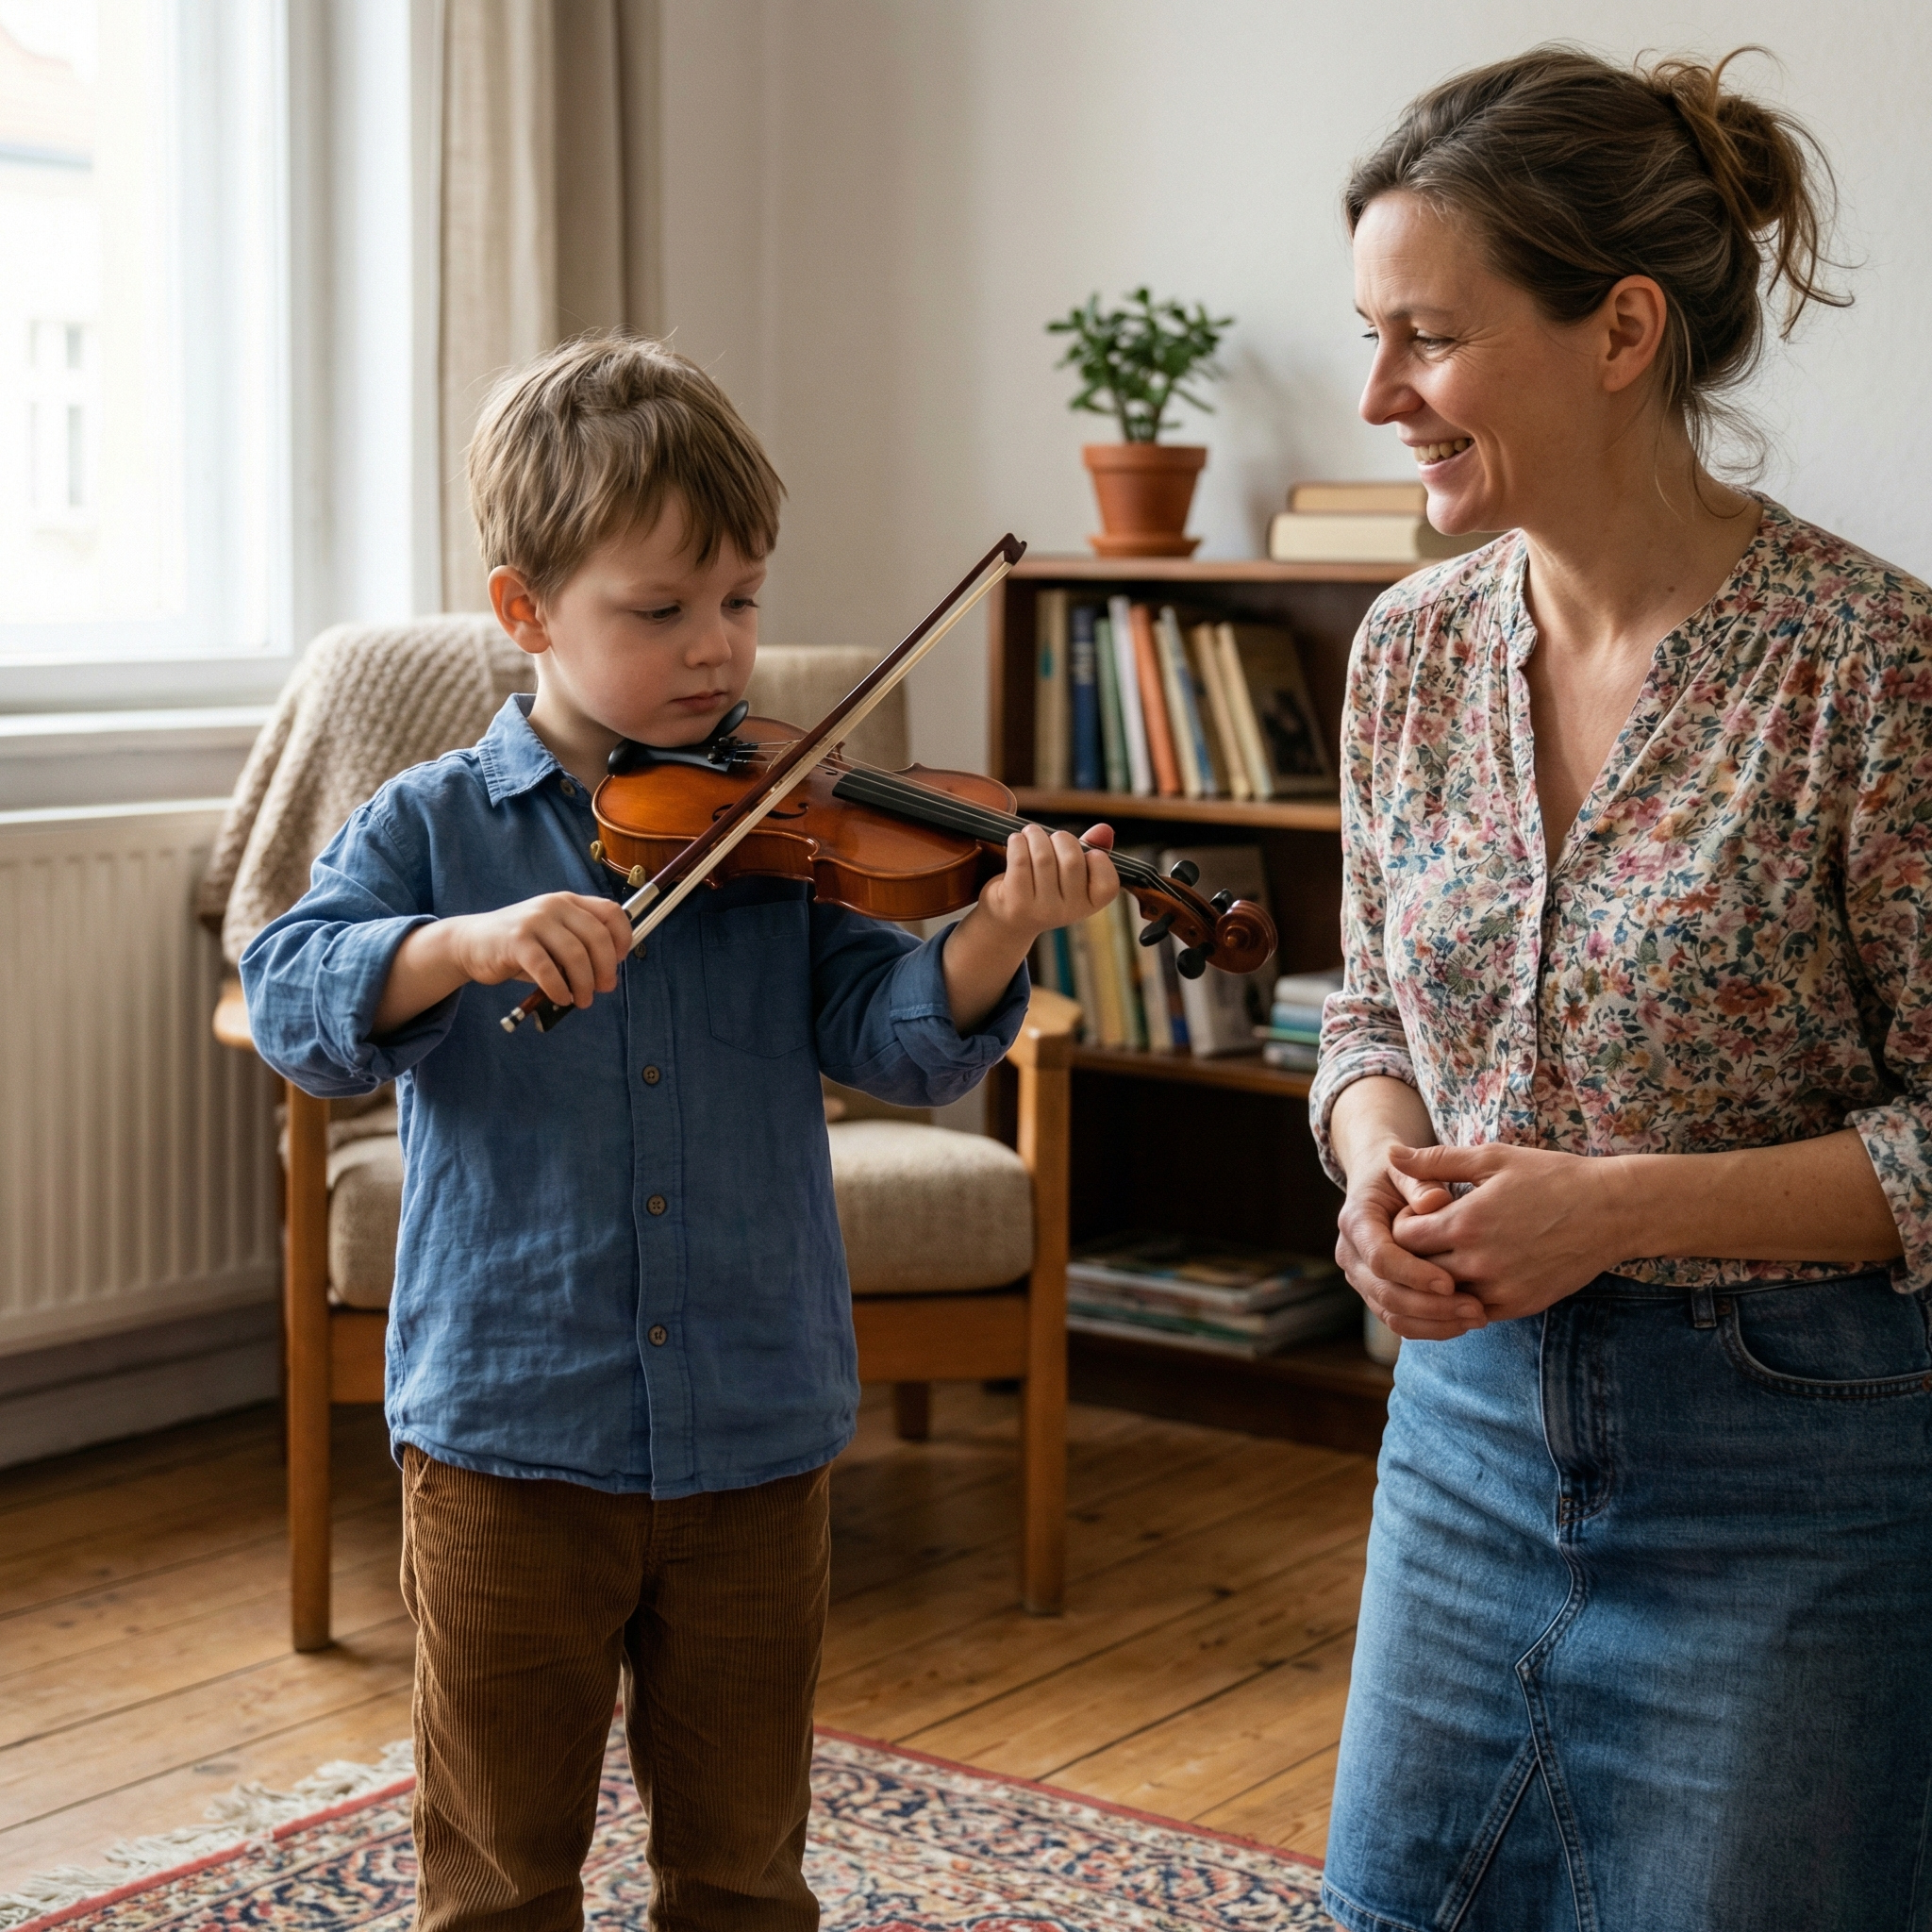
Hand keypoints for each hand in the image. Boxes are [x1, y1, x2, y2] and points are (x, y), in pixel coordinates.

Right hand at [447, 892, 635, 1009]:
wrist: (471, 943)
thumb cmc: (520, 946)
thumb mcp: (554, 938)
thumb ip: (580, 947)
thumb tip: (608, 975)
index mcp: (569, 902)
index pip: (611, 911)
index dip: (622, 937)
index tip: (619, 961)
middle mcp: (555, 906)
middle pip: (597, 936)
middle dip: (606, 968)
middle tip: (604, 988)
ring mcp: (534, 921)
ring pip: (575, 954)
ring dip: (584, 984)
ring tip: (582, 1000)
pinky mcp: (516, 941)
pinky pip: (547, 968)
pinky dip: (559, 988)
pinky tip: (561, 998)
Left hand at [976, 822, 1119, 941]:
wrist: (1007, 921)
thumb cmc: (1045, 887)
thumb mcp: (1071, 873)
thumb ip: (1091, 850)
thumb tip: (1104, 829)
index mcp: (1090, 905)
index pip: (1108, 881)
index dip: (1098, 858)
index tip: (1084, 852)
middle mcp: (1069, 912)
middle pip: (1072, 860)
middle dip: (1061, 838)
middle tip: (1049, 836)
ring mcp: (1043, 910)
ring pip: (1044, 856)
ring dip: (1035, 835)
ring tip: (1030, 834)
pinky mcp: (1016, 904)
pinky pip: (1020, 860)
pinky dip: (1018, 842)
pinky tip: (1016, 841)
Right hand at [1335, 1146, 1487, 1340]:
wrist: (1381, 1185)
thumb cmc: (1400, 1174)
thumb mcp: (1407, 1170)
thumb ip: (1421, 1183)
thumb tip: (1435, 1203)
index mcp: (1355, 1221)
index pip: (1381, 1258)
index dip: (1414, 1274)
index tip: (1451, 1282)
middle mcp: (1351, 1255)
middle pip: (1386, 1293)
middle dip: (1431, 1306)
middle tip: (1476, 1308)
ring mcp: (1361, 1278)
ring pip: (1393, 1314)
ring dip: (1435, 1323)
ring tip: (1477, 1318)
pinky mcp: (1376, 1294)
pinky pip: (1400, 1321)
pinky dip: (1432, 1327)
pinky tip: (1464, 1322)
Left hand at [1385, 1143, 1624, 1321]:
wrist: (1612, 1211)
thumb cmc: (1552, 1177)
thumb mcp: (1493, 1159)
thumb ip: (1437, 1161)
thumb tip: (1391, 1154)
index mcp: (1466, 1222)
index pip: (1402, 1238)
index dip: (1400, 1227)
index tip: (1414, 1215)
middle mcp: (1478, 1262)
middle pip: (1416, 1272)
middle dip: (1411, 1257)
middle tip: (1422, 1240)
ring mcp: (1499, 1289)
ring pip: (1442, 1298)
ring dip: (1433, 1282)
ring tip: (1441, 1258)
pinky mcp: (1519, 1306)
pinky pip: (1471, 1313)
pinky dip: (1460, 1300)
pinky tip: (1466, 1278)